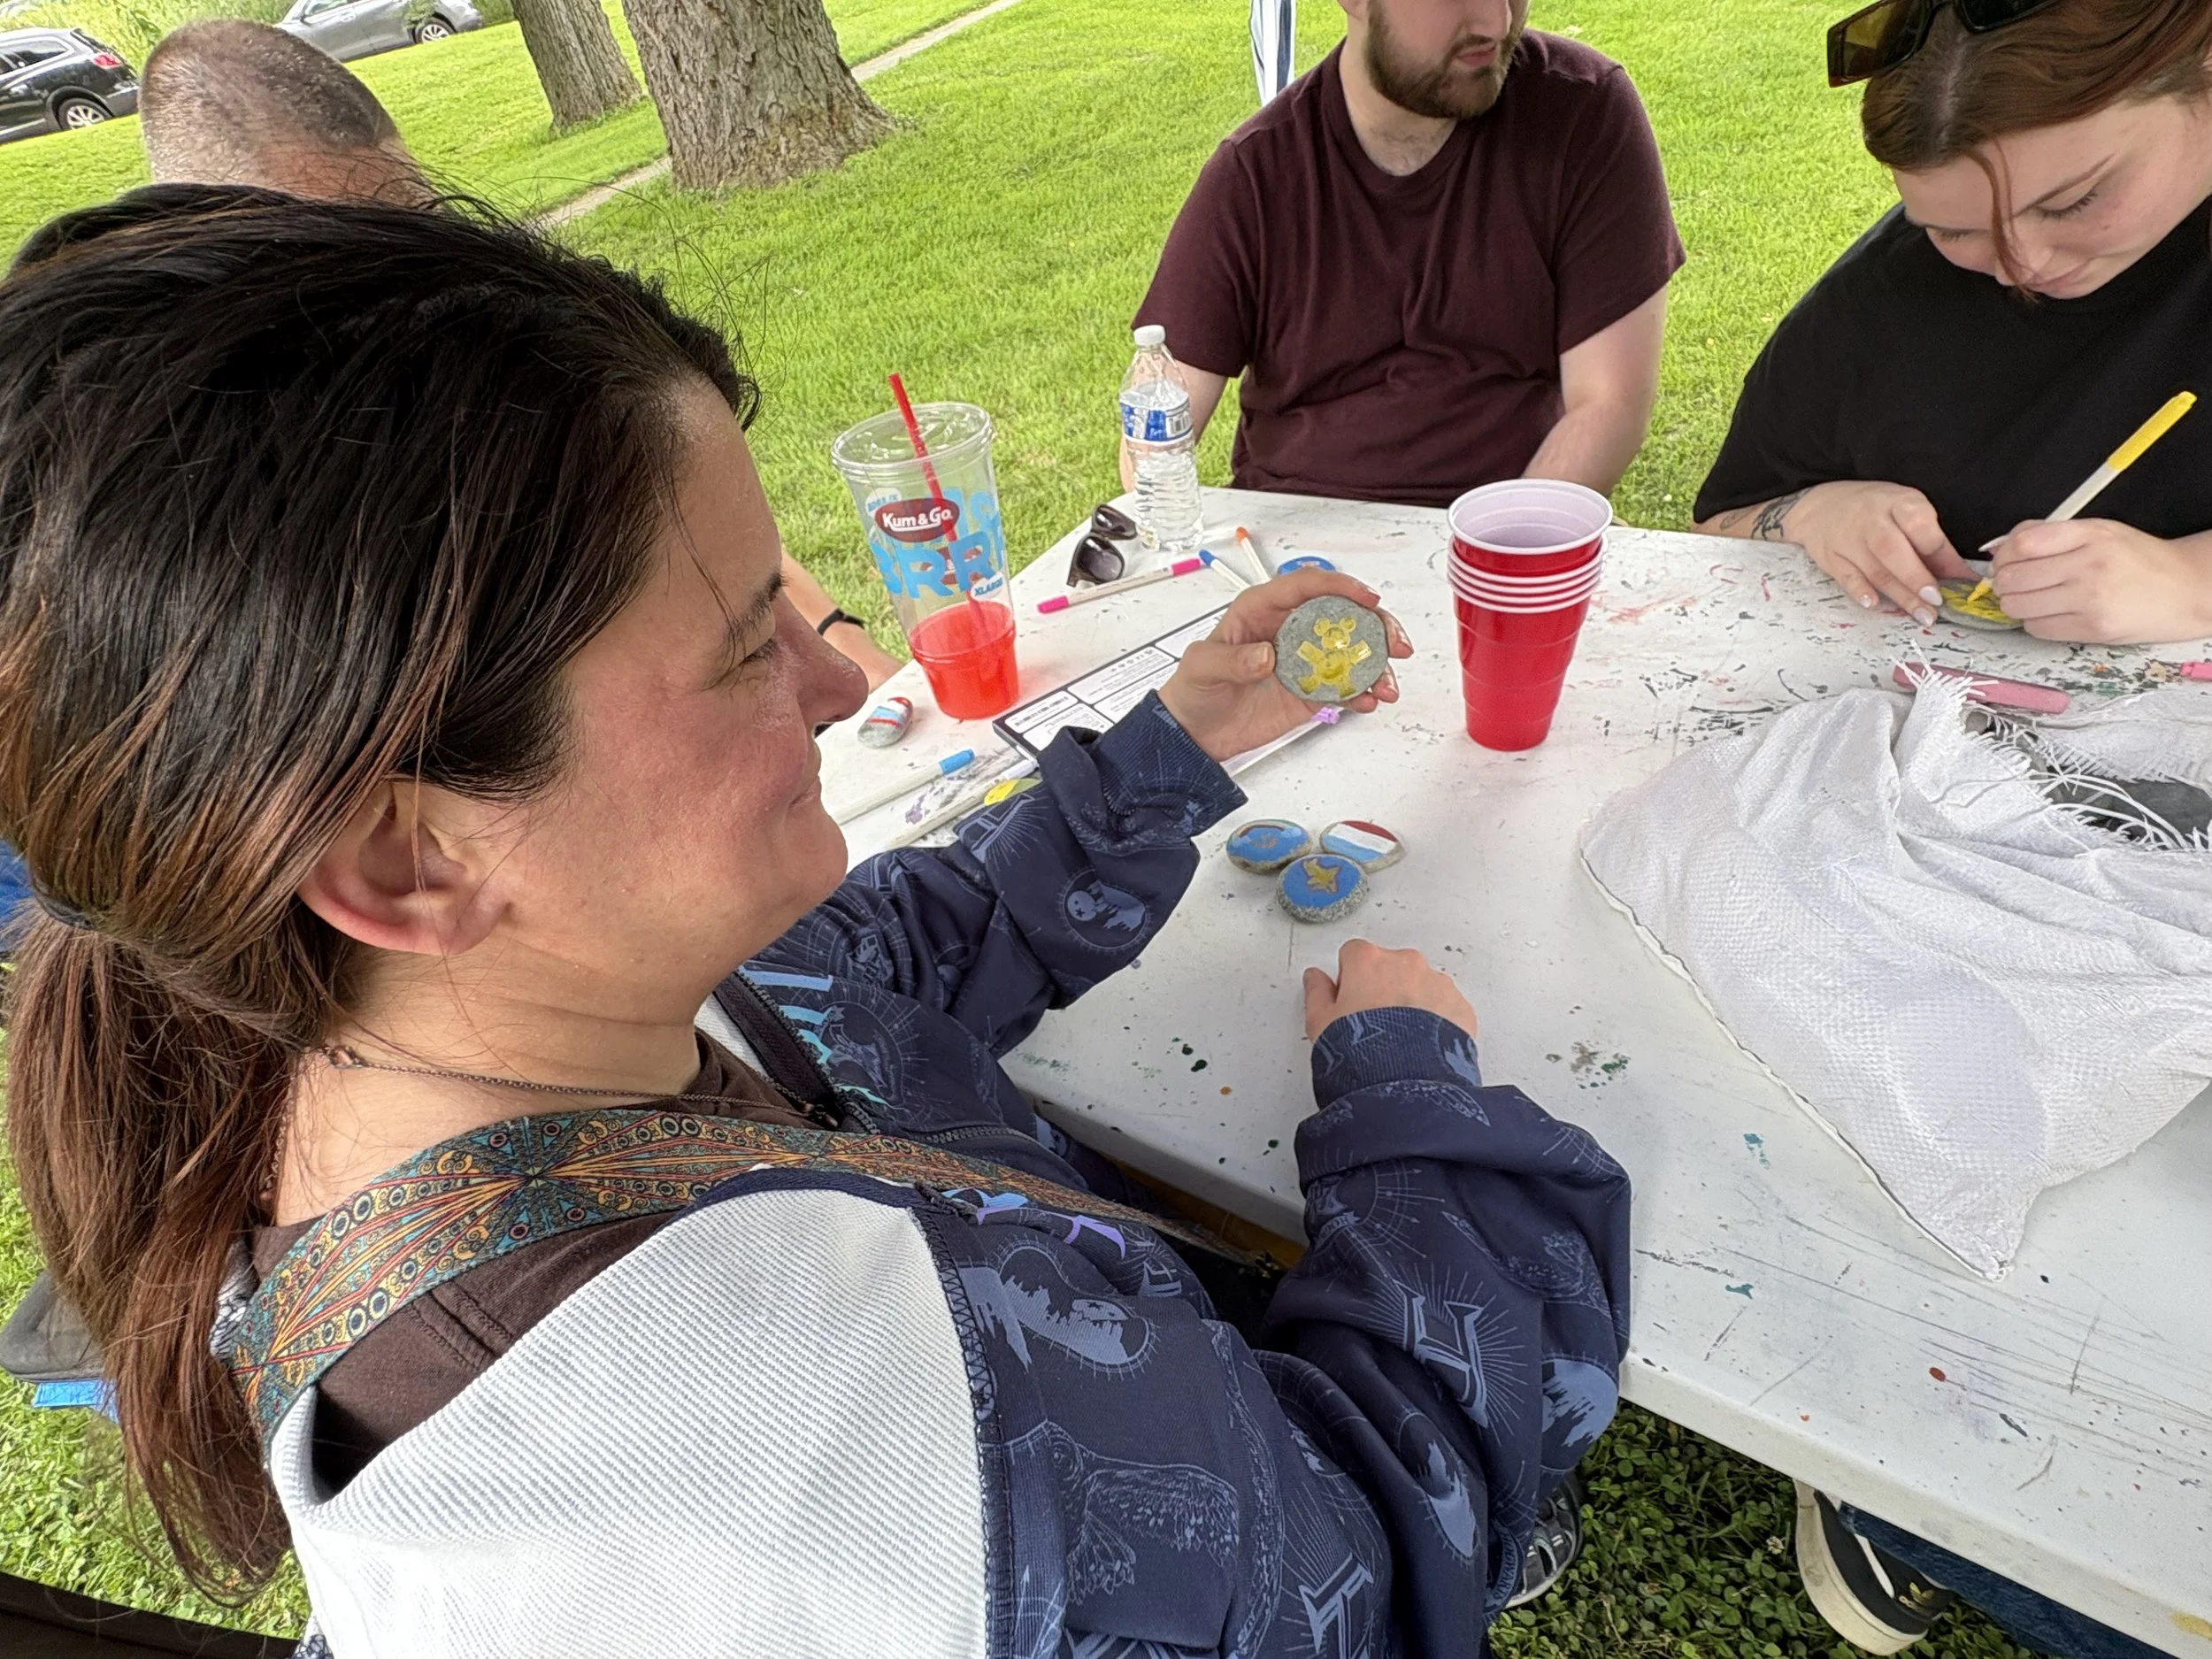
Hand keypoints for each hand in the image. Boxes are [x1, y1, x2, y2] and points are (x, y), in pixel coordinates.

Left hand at [1157, 568, 1411, 761]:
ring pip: (1353, 652)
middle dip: (1377, 626)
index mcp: (1264, 609)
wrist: (1194, 732)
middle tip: (1395, 645)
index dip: (1340, 588)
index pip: (1307, 586)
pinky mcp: (1311, 692)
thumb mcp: (1201, 667)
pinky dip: (1363, 694)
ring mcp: (1305, 662)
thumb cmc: (1194, 688)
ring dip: (1377, 666)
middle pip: (1344, 616)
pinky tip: (1370, 702)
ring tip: (1387, 687)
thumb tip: (1266, 656)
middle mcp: (1291, 630)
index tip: (1367, 598)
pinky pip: (1346, 688)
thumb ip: (1232, 659)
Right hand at [1302, 940, 1476, 1041]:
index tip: (1349, 1002)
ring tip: (1400, 1040)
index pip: (1353, 954)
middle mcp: (1405, 963)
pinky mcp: (1460, 1006)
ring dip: (1411, 1003)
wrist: (1405, 1084)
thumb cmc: (1362, 1052)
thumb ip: (1317, 992)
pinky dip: (1436, 1020)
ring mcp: (1436, 982)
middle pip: (1389, 966)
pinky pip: (1445, 1006)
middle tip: (1374, 1025)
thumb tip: (1315, 978)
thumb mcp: (1320, 1024)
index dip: (1348, 980)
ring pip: (1420, 984)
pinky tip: (1421, 1046)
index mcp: (1367, 960)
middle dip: (1383, 988)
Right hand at [1776, 481, 1975, 622]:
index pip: (1919, 526)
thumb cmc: (1875, 511)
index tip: (1959, 579)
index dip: (1939, 554)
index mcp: (1898, 503)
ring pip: (1875, 569)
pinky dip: (1859, 590)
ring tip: (1923, 615)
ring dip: (1900, 595)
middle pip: (1893, 550)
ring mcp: (1848, 539)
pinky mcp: (1831, 557)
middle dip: (1916, 577)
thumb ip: (1932, 544)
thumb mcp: (1907, 512)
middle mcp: (1871, 519)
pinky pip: (1845, 576)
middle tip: (1936, 600)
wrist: (1822, 506)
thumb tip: (1962, 577)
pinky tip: (1872, 604)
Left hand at [1990, 520, 2211, 643]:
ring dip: (2017, 604)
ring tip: (2034, 598)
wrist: (2184, 591)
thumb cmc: (2137, 560)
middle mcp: (2090, 565)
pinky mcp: (2092, 629)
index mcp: (2091, 534)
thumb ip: (2050, 534)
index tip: (2004, 561)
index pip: (2023, 543)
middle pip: (2013, 577)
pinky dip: (2035, 622)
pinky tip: (2053, 613)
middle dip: (2004, 582)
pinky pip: (2037, 628)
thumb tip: (1999, 546)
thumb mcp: (2099, 531)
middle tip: (2014, 583)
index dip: (2003, 554)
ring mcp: (2090, 599)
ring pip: (2018, 606)